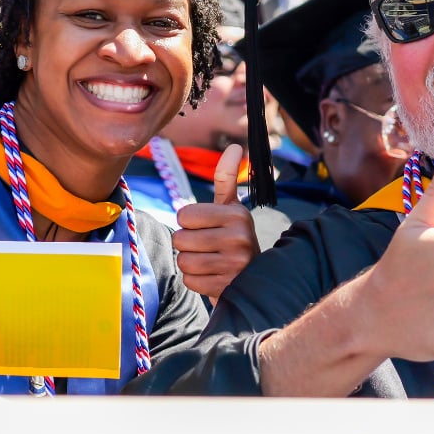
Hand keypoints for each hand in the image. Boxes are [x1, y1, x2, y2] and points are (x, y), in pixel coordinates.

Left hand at [172, 143, 259, 303]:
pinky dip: (196, 281)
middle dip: (187, 245)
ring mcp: (235, 264)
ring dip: (190, 264)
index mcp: (237, 214)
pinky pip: (190, 281)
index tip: (205, 227)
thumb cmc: (233, 238)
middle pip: (180, 239)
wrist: (253, 279)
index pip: (184, 215)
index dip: (188, 223)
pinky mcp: (228, 287)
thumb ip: (227, 178)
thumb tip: (236, 146)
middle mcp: (240, 237)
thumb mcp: (231, 208)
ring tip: (209, 262)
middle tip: (206, 247)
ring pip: (184, 261)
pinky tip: (212, 277)